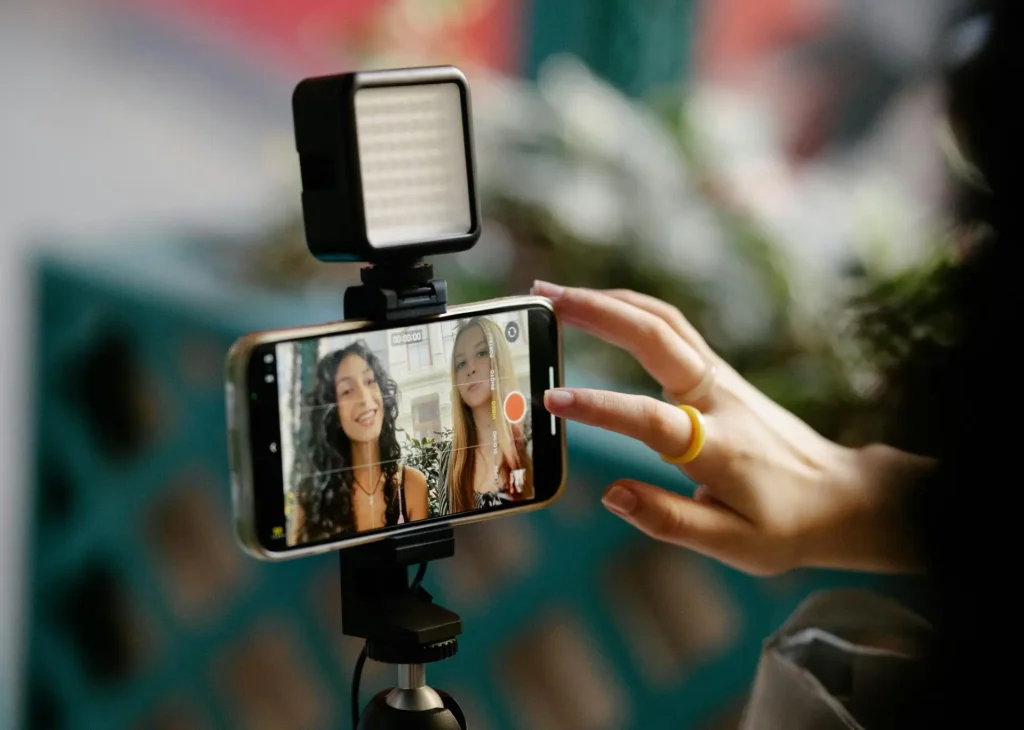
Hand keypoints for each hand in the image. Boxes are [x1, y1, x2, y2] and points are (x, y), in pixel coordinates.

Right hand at [534, 281, 929, 575]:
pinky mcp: (718, 372)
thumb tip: (612, 494)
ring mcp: (720, 378)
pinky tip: (599, 307)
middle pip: (657, 336)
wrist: (842, 494)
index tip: (550, 399)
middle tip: (543, 300)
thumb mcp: (733, 542)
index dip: (599, 407)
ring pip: (662, 321)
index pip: (649, 419)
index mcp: (717, 446)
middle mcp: (718, 398)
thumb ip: (668, 519)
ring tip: (555, 295)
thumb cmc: (787, 524)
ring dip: (608, 300)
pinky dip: (629, 308)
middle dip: (597, 312)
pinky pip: (670, 327)